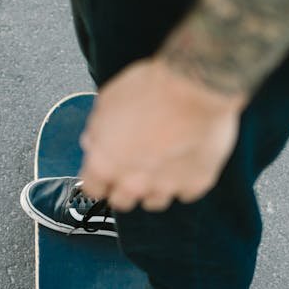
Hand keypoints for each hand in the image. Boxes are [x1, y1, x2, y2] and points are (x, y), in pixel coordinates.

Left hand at [78, 57, 245, 212]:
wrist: (194, 86)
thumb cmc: (152, 89)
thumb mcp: (107, 102)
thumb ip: (97, 131)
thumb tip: (93, 141)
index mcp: (104, 164)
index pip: (92, 189)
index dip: (98, 180)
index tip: (104, 175)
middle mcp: (131, 182)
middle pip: (121, 201)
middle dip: (124, 187)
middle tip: (134, 167)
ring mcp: (164, 187)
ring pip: (153, 202)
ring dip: (154, 187)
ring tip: (162, 165)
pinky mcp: (195, 184)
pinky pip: (186, 192)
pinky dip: (186, 180)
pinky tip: (186, 162)